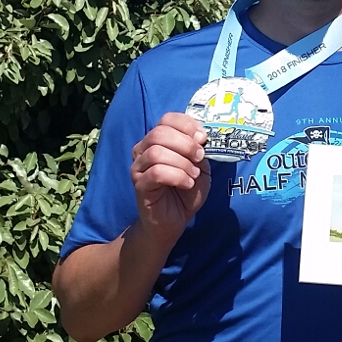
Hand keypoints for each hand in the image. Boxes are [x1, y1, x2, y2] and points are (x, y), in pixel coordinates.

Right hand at [129, 113, 211, 250]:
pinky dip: (177, 176)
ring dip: (182, 163)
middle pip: (160, 133)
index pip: (167, 119)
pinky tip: (187, 184)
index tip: (203, 138)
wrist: (173, 222)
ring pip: (157, 152)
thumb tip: (201, 138)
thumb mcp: (200, 168)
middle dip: (186, 144)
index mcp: (158, 140)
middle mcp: (144, 150)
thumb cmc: (185, 193)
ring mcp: (139, 167)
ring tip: (193, 176)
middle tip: (200, 158)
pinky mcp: (139, 185)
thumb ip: (199, 151)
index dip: (187, 125)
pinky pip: (156, 173)